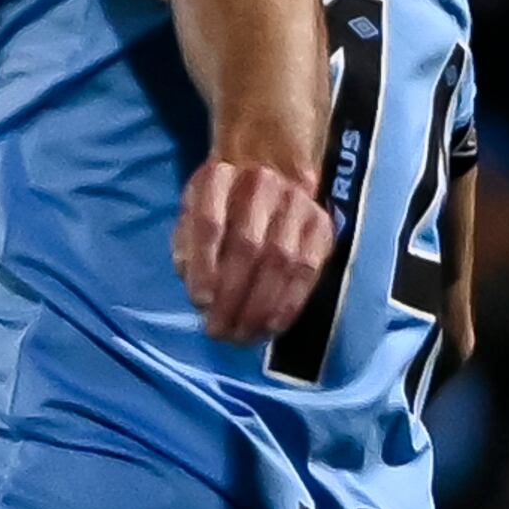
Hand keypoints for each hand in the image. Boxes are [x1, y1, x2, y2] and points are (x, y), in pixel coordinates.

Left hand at [171, 152, 335, 347]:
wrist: (271, 173)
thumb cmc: (220, 206)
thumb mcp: (190, 216)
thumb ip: (187, 248)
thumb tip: (198, 289)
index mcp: (218, 177)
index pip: (209, 223)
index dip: (204, 265)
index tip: (200, 302)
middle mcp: (261, 183)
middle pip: (247, 245)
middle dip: (232, 296)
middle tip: (219, 332)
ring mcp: (297, 202)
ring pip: (281, 260)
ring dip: (260, 305)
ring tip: (242, 336)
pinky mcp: (321, 224)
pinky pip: (308, 269)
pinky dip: (289, 301)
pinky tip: (272, 326)